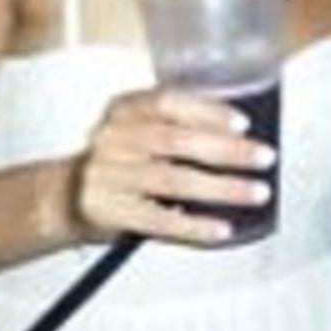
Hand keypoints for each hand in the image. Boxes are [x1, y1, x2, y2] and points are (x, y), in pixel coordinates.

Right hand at [75, 88, 275, 244]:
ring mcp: (109, 177)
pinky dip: (194, 226)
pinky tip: (223, 229)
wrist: (65, 196)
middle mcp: (114, 139)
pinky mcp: (110, 213)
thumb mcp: (141, 129)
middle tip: (265, 157)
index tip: (243, 122)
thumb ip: (181, 126)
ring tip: (257, 192)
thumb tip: (245, 137)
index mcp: (125, 110)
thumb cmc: (124, 158)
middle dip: (228, 150)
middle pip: (177, 141)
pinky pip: (158, 221)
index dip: (207, 110)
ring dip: (222, 188)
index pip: (168, 102)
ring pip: (173, 181)